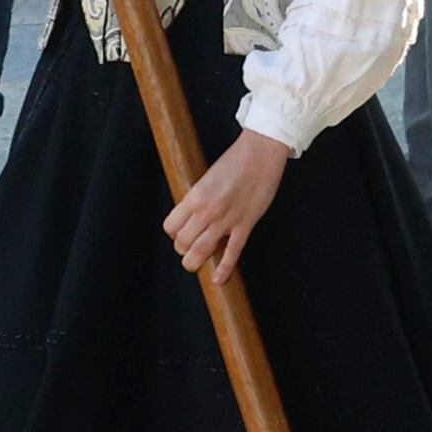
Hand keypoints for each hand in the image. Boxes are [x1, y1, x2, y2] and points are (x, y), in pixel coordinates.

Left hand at [165, 125, 293, 282]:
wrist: (261, 152)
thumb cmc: (235, 161)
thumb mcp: (206, 179)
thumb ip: (198, 200)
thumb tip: (194, 218)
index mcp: (194, 197)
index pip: (170, 227)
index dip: (174, 233)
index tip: (181, 232)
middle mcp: (207, 211)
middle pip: (183, 243)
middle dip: (183, 249)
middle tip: (190, 246)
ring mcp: (226, 219)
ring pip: (201, 251)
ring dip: (195, 262)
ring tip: (196, 264)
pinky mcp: (245, 223)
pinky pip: (232, 252)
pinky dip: (224, 268)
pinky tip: (219, 278)